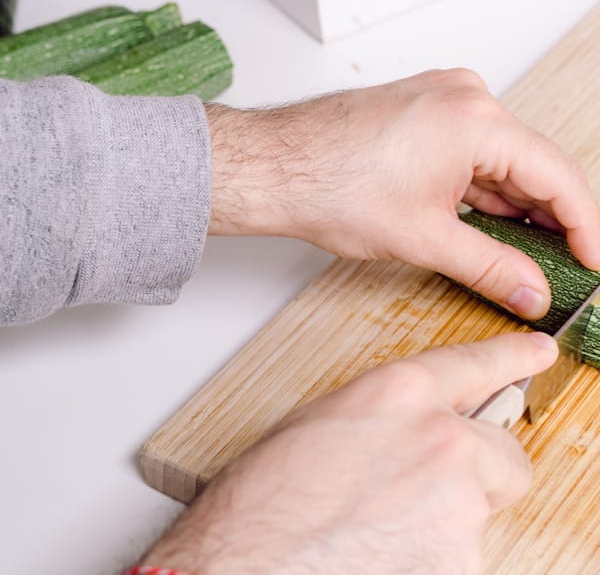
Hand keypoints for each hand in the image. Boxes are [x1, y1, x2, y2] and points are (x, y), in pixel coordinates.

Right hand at [141, 331, 556, 573]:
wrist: (245, 560)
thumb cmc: (268, 493)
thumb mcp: (327, 422)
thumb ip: (389, 414)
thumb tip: (417, 425)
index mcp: (400, 394)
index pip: (478, 365)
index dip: (513, 357)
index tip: (538, 352)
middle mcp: (441, 441)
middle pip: (505, 454)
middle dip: (480, 468)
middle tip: (435, 483)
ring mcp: (456, 505)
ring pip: (482, 507)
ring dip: (448, 514)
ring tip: (384, 524)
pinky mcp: (460, 563)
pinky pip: (463, 552)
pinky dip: (434, 552)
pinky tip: (384, 550)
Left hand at [206, 70, 599, 319]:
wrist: (274, 169)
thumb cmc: (330, 187)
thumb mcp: (423, 238)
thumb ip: (490, 267)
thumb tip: (531, 290)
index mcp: (476, 119)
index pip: (557, 177)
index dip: (584, 226)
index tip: (593, 261)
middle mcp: (464, 99)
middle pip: (529, 167)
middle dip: (547, 221)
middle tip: (561, 266)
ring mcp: (440, 103)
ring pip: (497, 163)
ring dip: (511, 209)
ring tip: (525, 255)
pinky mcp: (420, 116)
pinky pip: (468, 156)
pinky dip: (480, 193)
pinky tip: (486, 225)